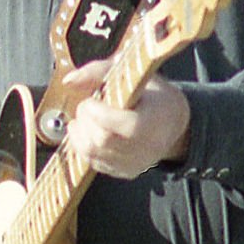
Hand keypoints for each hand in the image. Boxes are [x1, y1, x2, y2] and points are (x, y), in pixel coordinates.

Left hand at [63, 60, 190, 178]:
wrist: (174, 120)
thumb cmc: (152, 94)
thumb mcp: (131, 73)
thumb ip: (97, 71)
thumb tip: (69, 80)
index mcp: (152, 121)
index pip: (118, 124)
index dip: (96, 111)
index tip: (92, 100)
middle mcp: (146, 147)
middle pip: (101, 140)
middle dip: (85, 120)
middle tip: (86, 108)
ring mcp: (136, 163)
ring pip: (93, 155)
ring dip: (79, 134)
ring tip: (83, 119)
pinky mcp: (125, 171)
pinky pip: (94, 164)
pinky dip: (84, 147)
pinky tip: (88, 132)